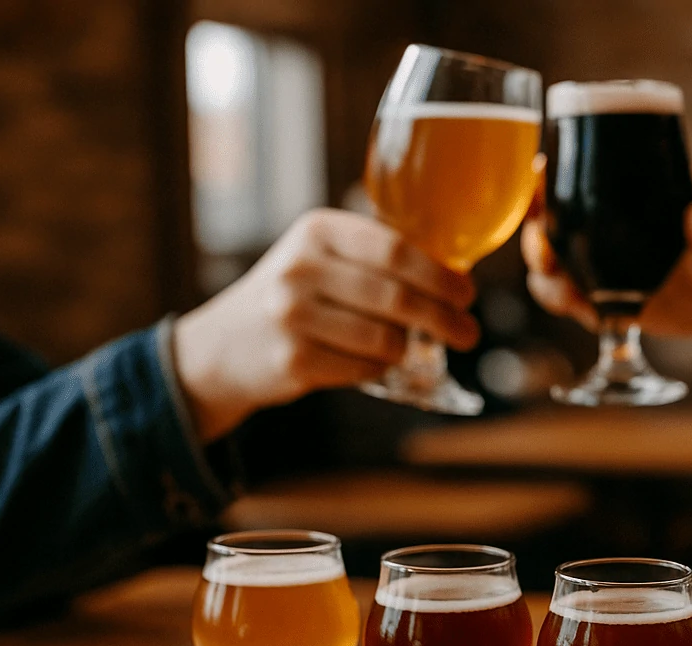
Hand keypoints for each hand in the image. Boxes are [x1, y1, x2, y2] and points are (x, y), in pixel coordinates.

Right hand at [173, 209, 479, 442]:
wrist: (223, 347)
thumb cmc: (294, 298)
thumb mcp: (321, 258)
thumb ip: (374, 258)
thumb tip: (454, 274)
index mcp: (317, 231)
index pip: (395, 249)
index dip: (441, 275)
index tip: (467, 293)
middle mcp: (301, 268)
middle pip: (399, 296)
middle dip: (445, 318)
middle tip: (468, 332)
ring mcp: (292, 315)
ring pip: (386, 338)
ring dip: (409, 348)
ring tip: (410, 347)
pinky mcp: (293, 360)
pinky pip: (365, 368)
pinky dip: (380, 369)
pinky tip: (375, 363)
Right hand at [522, 164, 691, 364]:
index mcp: (632, 182)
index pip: (578, 166)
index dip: (548, 171)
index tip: (538, 178)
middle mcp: (607, 218)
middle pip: (549, 217)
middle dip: (534, 232)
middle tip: (546, 254)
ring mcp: (604, 259)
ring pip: (552, 261)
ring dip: (544, 274)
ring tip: (561, 290)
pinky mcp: (609, 296)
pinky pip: (573, 299)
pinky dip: (568, 304)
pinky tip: (580, 310)